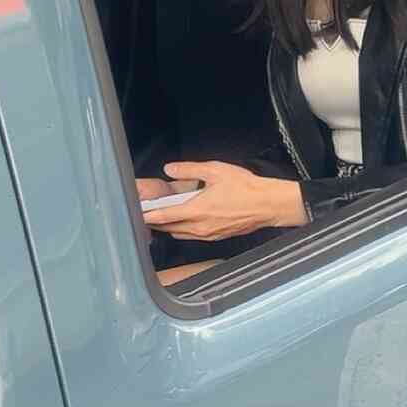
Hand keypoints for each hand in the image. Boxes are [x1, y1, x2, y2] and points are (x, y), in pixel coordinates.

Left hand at [141, 161, 307, 240]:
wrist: (268, 205)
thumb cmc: (246, 188)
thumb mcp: (214, 170)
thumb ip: (189, 170)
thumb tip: (171, 169)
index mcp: (197, 210)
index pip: (164, 216)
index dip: (148, 215)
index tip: (138, 212)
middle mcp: (200, 227)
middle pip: (168, 228)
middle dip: (156, 221)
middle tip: (148, 212)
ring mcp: (208, 235)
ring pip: (180, 234)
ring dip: (170, 226)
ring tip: (165, 214)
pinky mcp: (216, 237)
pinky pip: (193, 236)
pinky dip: (184, 229)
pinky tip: (186, 219)